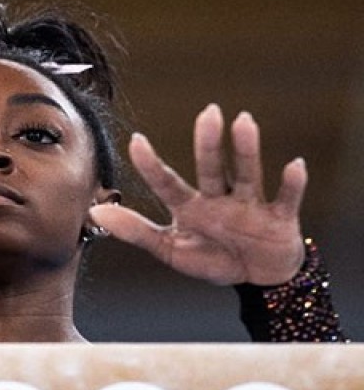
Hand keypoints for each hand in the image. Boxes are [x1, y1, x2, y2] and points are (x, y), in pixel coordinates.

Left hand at [88, 104, 305, 285]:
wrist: (258, 277)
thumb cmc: (213, 257)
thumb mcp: (170, 249)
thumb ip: (136, 231)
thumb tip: (96, 211)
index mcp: (189, 207)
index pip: (167, 183)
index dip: (151, 165)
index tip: (136, 140)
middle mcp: (218, 199)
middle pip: (210, 168)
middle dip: (207, 142)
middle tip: (208, 113)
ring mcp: (249, 206)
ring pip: (245, 174)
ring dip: (245, 150)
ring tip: (243, 121)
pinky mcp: (279, 218)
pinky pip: (286, 199)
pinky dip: (291, 184)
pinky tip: (293, 164)